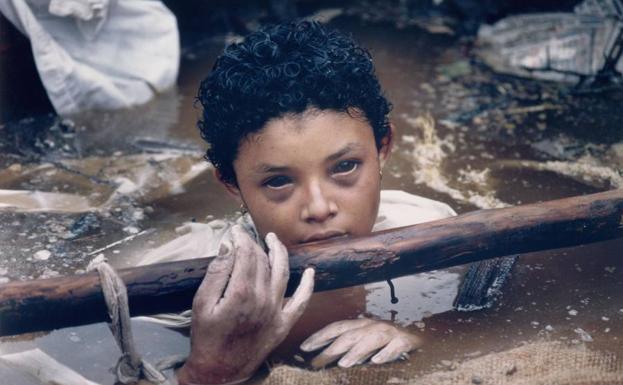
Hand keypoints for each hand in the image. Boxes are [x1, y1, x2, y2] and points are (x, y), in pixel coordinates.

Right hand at [177, 225, 314, 384]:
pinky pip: (301, 301)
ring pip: (282, 273)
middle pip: (262, 261)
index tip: (234, 231)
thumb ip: (217, 272)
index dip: (241, 238)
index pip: (246, 254)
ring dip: (279, 253)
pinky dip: (308, 286)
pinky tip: (311, 272)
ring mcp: (276, 311)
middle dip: (254, 244)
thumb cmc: (207, 337)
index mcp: (241, 293)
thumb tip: (229, 246)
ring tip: (273, 240)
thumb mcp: (202, 303)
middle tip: (246, 236)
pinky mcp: (284, 324)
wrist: (219, 371)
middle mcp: (263, 299)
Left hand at [300, 318, 420, 367]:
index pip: (336, 327)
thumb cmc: (387, 341)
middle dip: (331, 348)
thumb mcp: (365, 340)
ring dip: (356, 351)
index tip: (303, 347)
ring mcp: (389, 333)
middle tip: (316, 363)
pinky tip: (377, 362)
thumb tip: (323, 358)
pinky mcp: (405, 342)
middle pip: (349, 336)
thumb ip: (348, 347)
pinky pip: (395, 347)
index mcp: (361, 325)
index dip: (320, 336)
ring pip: (371, 340)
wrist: (420, 335)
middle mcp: (373, 326)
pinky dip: (386, 354)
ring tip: (344, 363)